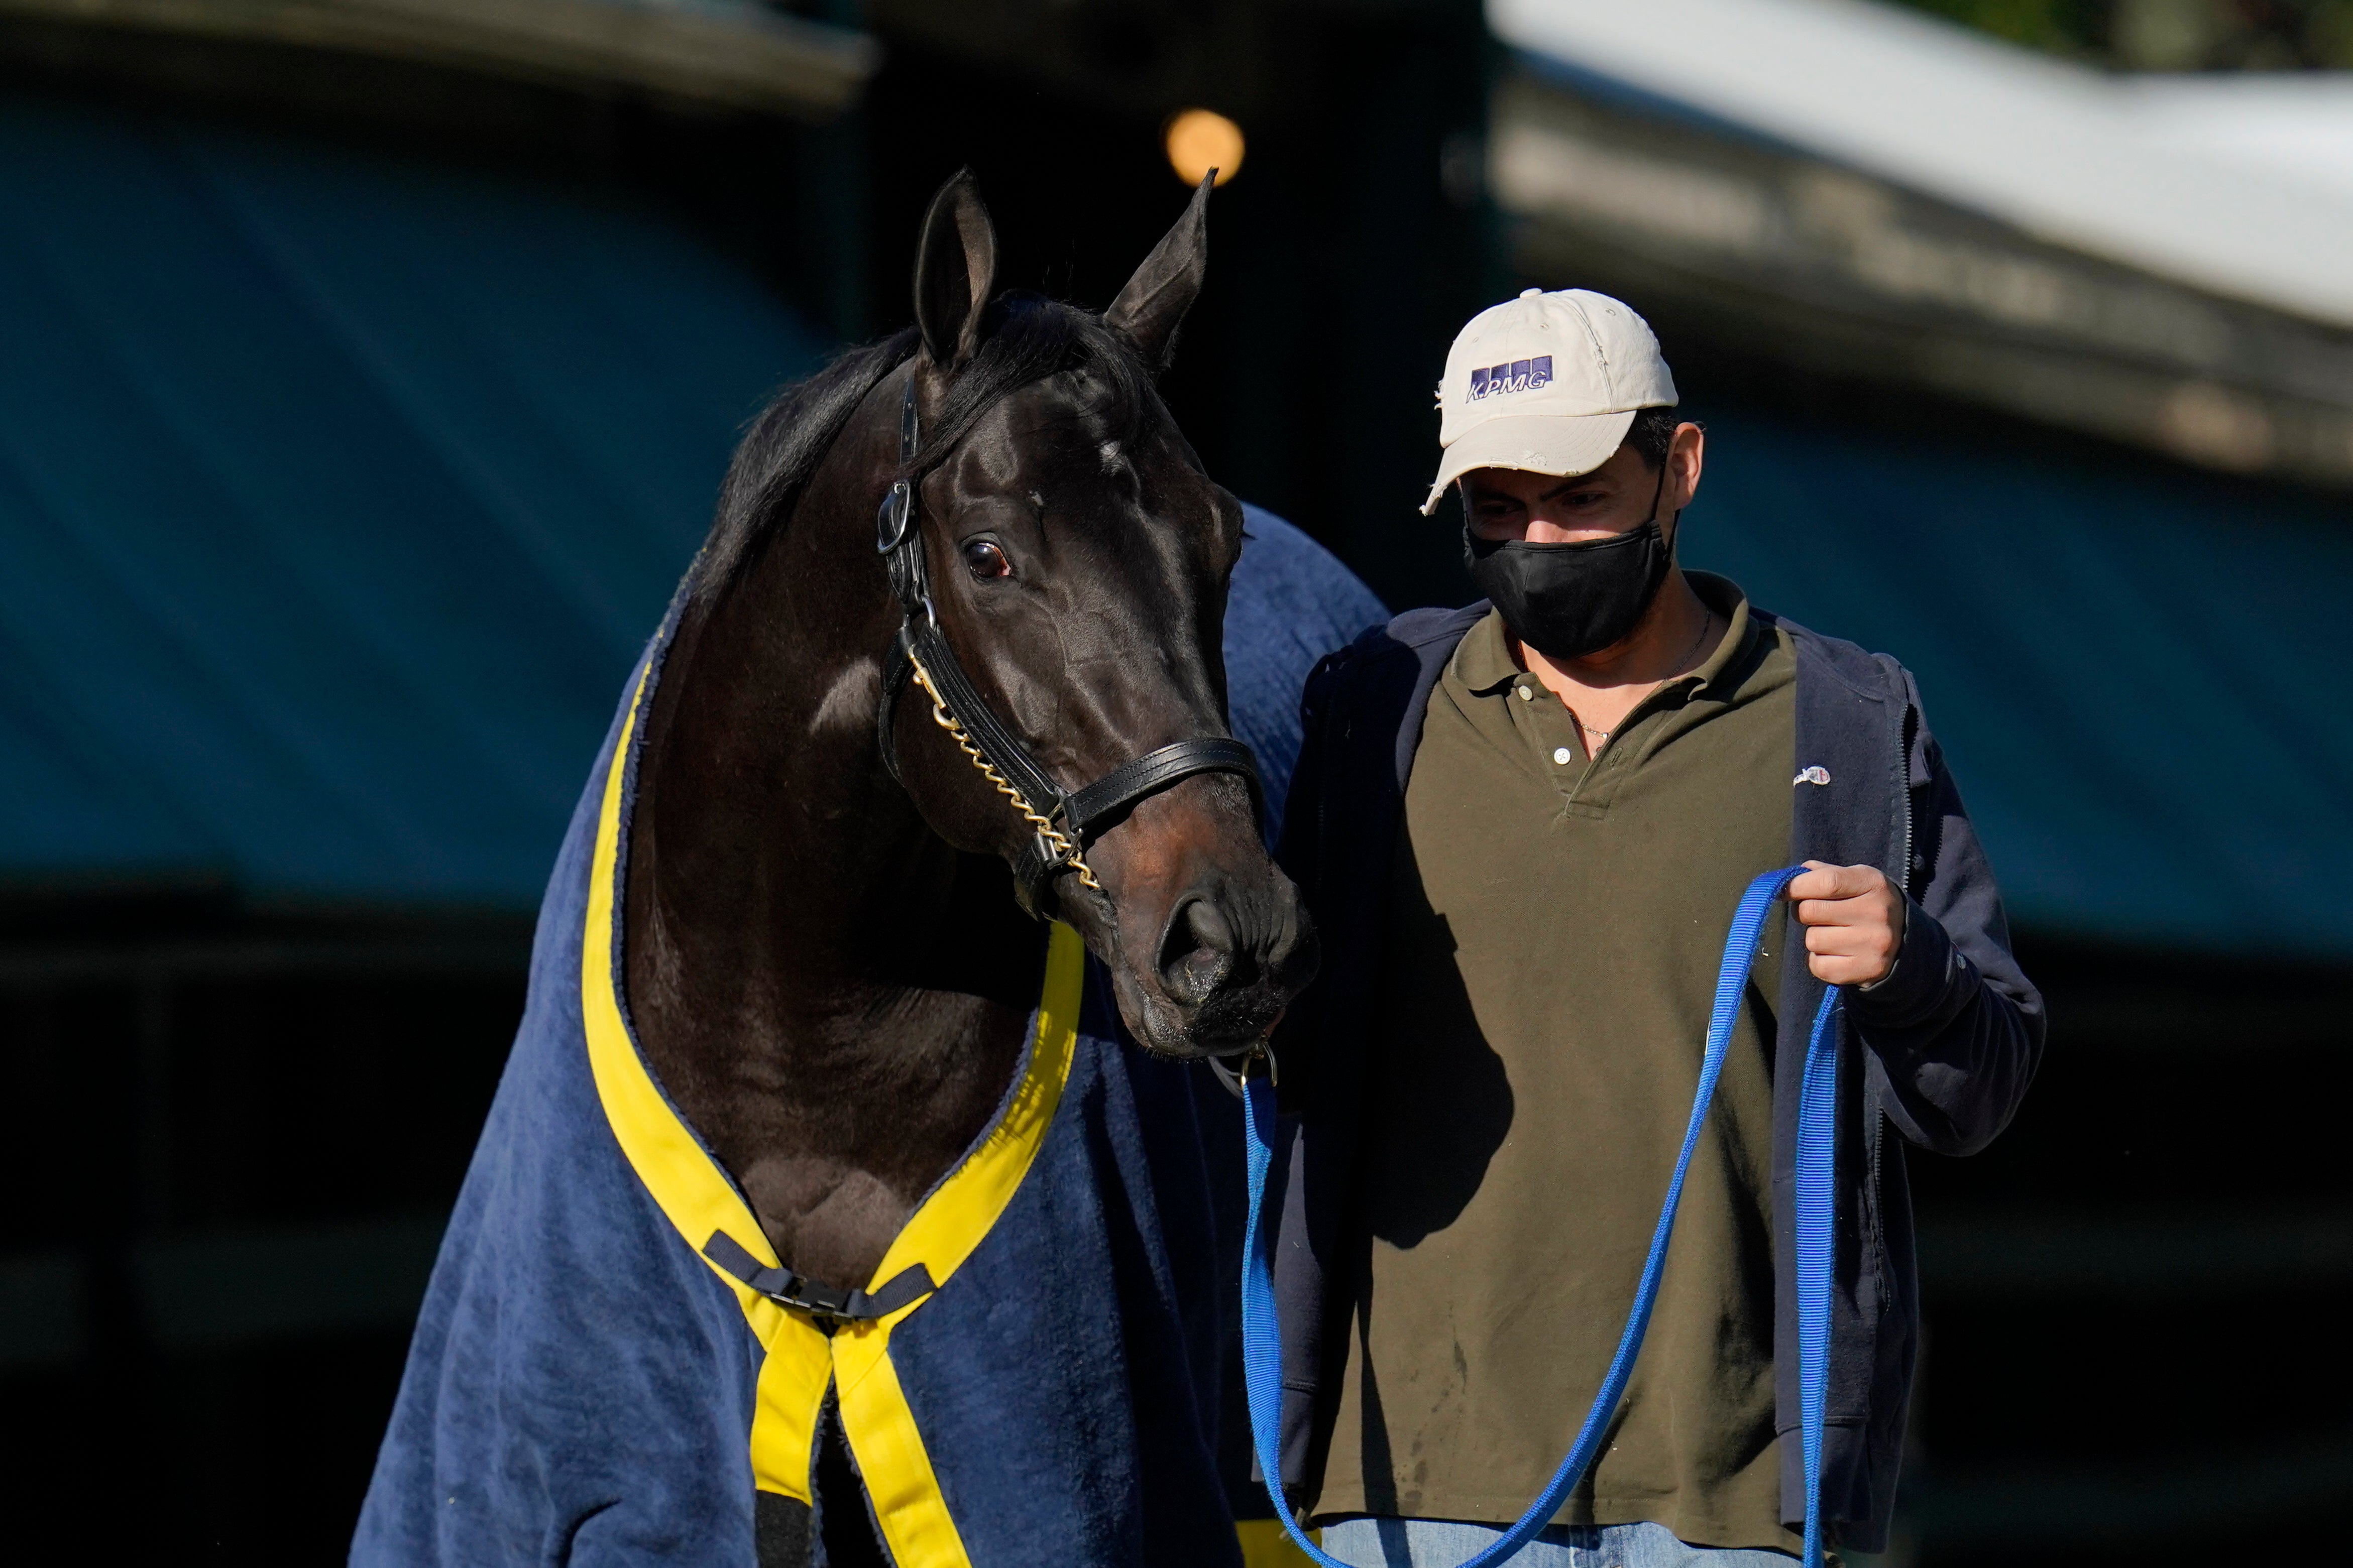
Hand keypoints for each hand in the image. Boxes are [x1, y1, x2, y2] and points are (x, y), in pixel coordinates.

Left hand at [1786, 861, 1904, 988]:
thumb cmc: (1866, 903)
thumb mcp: (1854, 879)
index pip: (1827, 882)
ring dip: (1815, 938)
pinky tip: (1837, 953)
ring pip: (1812, 940)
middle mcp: (1878, 913)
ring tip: (1834, 934)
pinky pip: (1818, 966)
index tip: (1785, 891)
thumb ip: (1823, 873)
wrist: (1903, 941)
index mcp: (1873, 883)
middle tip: (1819, 915)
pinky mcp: (1867, 969)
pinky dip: (1819, 961)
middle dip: (1805, 912)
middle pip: (1811, 911)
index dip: (1797, 886)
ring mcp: (1875, 944)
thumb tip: (1791, 878)